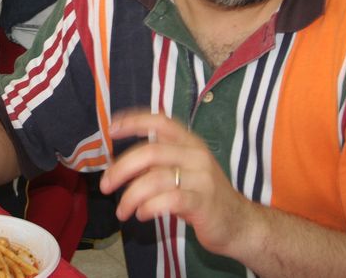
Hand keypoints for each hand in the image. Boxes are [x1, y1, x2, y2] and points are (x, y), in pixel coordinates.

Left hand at [99, 109, 250, 254]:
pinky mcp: (203, 202)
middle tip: (105, 185)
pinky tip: (142, 214)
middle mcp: (196, 155)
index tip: (111, 128)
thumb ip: (157, 165)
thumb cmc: (203, 197)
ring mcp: (201, 178)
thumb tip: (119, 166)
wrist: (239, 224)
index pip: (160, 121)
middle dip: (121, 168)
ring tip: (122, 211)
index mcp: (190, 142)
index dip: (134, 121)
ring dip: (130, 196)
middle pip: (150, 152)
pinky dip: (148, 207)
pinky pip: (168, 200)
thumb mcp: (182, 172)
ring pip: (154, 179)